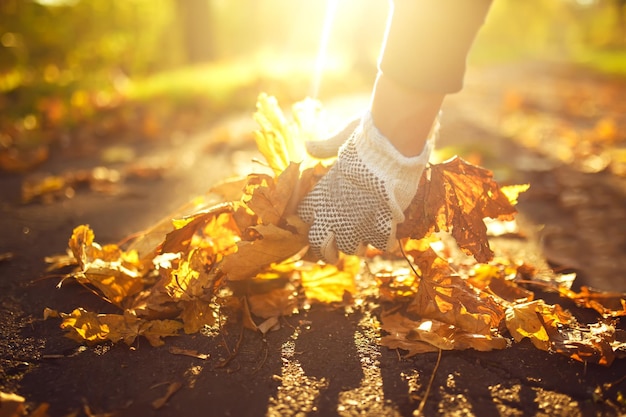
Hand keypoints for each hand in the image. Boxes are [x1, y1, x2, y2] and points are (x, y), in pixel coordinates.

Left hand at [298, 111, 434, 262]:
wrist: (392, 144)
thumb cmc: (367, 139)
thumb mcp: (342, 141)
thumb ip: (326, 148)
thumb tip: (307, 146)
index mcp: (323, 193)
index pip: (304, 216)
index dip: (310, 223)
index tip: (318, 223)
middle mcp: (336, 212)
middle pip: (321, 245)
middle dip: (327, 252)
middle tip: (335, 253)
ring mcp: (358, 221)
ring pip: (352, 249)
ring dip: (358, 246)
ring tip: (365, 240)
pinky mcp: (382, 223)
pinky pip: (381, 244)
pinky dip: (385, 241)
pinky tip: (388, 234)